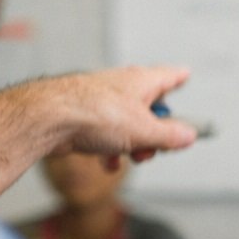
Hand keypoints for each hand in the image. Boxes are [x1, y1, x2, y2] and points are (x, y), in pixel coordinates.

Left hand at [43, 65, 197, 167]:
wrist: (48, 119)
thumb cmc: (94, 115)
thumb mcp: (144, 131)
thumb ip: (170, 136)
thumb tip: (189, 136)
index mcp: (141, 82)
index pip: (169, 75)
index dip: (180, 78)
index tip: (186, 76)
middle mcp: (122, 87)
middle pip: (150, 108)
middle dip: (156, 131)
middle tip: (156, 146)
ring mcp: (102, 102)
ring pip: (128, 125)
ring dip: (134, 145)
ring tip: (130, 156)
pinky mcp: (85, 117)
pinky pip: (106, 135)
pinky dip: (111, 150)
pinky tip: (107, 163)